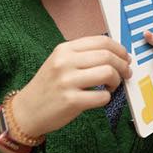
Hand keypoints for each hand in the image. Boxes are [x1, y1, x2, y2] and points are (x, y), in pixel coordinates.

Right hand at [13, 36, 131, 137]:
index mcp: (64, 50)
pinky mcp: (71, 101)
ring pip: (108, 73)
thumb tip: (116, 54)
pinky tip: (100, 99)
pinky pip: (102, 97)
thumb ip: (83, 55)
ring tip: (112, 86)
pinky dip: (107, 98)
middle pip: (108, 56)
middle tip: (125, 73)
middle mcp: (65, 62)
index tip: (125, 57)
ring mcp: (67, 81)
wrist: (26, 111)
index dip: (119, 49)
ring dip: (117, 81)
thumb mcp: (59, 62)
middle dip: (123, 65)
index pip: (101, 41)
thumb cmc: (48, 86)